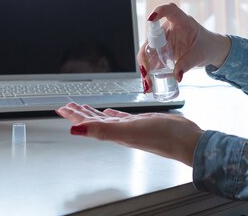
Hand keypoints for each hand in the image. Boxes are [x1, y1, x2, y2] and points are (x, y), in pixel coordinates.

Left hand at [57, 103, 203, 166]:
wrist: (185, 140)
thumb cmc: (162, 137)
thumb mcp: (128, 131)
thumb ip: (102, 130)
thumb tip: (76, 130)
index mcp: (113, 132)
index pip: (88, 123)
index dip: (74, 116)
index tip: (62, 109)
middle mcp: (119, 131)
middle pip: (93, 121)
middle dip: (79, 113)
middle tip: (67, 106)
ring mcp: (130, 127)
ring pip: (105, 119)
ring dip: (93, 113)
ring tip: (82, 107)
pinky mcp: (142, 123)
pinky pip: (122, 117)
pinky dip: (113, 114)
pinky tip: (110, 111)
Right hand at [137, 3, 230, 91]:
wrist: (211, 50)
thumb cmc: (207, 45)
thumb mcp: (200, 55)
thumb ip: (188, 63)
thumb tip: (176, 76)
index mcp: (182, 22)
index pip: (170, 10)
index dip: (159, 12)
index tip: (150, 19)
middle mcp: (169, 28)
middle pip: (152, 38)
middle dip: (145, 56)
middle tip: (145, 71)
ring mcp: (164, 39)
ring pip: (148, 50)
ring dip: (145, 66)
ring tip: (147, 83)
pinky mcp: (162, 50)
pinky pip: (152, 59)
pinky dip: (149, 71)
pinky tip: (149, 83)